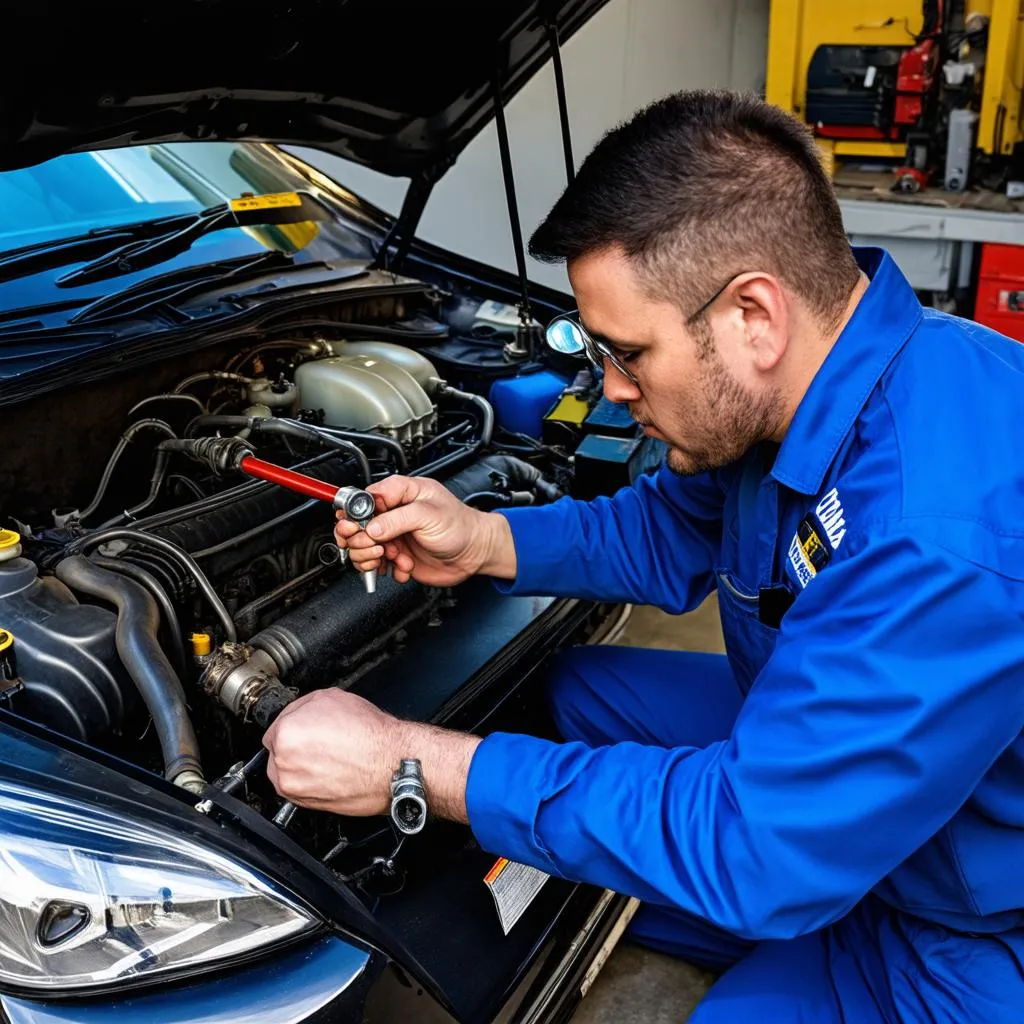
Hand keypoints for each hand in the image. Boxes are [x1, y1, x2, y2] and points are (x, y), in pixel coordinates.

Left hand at [262, 687, 482, 823]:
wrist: (392, 765)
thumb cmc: (370, 734)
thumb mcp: (334, 698)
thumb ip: (304, 706)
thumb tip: (296, 714)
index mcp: (286, 734)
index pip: (274, 728)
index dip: (293, 725)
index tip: (305, 727)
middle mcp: (284, 764)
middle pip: (277, 752)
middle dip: (294, 745)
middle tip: (318, 740)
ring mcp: (294, 788)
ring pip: (286, 772)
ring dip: (299, 765)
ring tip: (327, 756)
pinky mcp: (307, 805)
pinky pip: (299, 789)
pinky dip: (309, 781)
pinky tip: (330, 769)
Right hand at [334, 475, 515, 586]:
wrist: (475, 553)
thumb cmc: (460, 526)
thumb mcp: (428, 515)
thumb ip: (397, 519)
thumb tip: (371, 527)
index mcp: (400, 493)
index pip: (363, 500)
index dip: (355, 515)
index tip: (358, 528)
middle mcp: (393, 514)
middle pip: (355, 526)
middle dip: (362, 541)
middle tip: (378, 548)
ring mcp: (393, 536)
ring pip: (362, 548)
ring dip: (374, 557)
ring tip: (394, 558)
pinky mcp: (396, 556)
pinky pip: (377, 565)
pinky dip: (387, 569)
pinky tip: (404, 566)